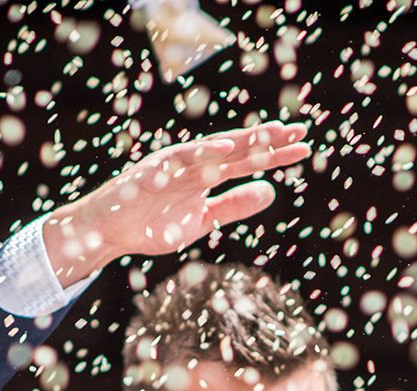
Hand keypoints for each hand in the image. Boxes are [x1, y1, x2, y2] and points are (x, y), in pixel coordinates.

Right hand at [42, 121, 313, 285]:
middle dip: (268, 139)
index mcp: (207, 175)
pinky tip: (226, 147)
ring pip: (215, 148)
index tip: (304, 147)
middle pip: (238, 148)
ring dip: (243, 140)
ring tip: (272, 134)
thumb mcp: (203, 220)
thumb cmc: (153, 224)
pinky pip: (182, 158)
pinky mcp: (155, 170)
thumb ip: (234, 206)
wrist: (111, 233)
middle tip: (300, 130)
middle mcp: (195, 164)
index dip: (275, 154)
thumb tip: (270, 191)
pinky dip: (204, 152)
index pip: (248, 161)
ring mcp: (175, 165)